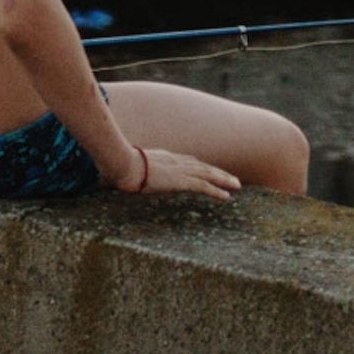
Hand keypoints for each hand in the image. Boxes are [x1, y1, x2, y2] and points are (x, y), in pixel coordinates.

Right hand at [121, 142, 237, 199]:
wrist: (123, 163)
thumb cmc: (119, 164)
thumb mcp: (126, 165)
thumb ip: (129, 169)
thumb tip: (116, 175)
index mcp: (164, 156)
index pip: (188, 161)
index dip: (201, 166)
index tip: (209, 170)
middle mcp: (175, 160)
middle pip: (202, 166)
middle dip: (218, 172)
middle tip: (232, 179)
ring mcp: (179, 170)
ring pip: (208, 174)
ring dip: (224, 180)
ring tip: (237, 186)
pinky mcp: (181, 181)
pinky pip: (203, 186)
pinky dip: (216, 191)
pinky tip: (226, 197)